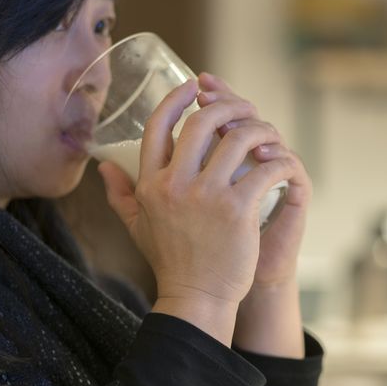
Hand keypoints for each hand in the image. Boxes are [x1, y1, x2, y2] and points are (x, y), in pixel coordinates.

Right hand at [97, 78, 299, 343]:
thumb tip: (103, 166)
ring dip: (260, 130)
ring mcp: (206, 196)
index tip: (194, 86)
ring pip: (239, 138)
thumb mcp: (137, 224)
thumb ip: (119, 193)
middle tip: (244, 109)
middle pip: (202, 122)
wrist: (196, 299)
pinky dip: (279, 162)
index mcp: (150, 183)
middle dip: (228, 106)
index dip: (177, 98)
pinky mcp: (237, 210)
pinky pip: (265, 168)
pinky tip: (283, 166)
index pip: (158, 125)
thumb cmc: (172, 261)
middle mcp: (174, 185)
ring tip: (268, 136)